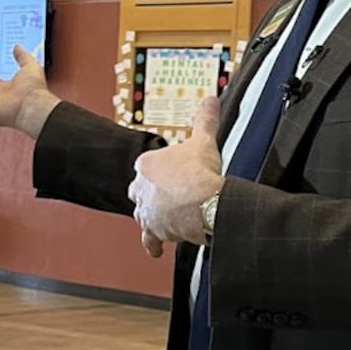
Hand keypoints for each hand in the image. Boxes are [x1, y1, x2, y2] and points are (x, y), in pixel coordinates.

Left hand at [131, 96, 224, 255]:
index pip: (148, 166)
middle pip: (140, 190)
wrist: (206, 204)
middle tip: (169, 194)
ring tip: (163, 218)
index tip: (173, 172)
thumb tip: (210, 100)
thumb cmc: (201, 174)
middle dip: (153, 193)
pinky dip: (153, 244)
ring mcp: (146, 211)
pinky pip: (150, 239)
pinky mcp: (155, 230)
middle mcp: (141, 189)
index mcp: (147, 164)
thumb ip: (205, 119)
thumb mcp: (204, 140)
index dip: (162, 170)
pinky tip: (155, 249)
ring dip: (153, 216)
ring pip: (143, 214)